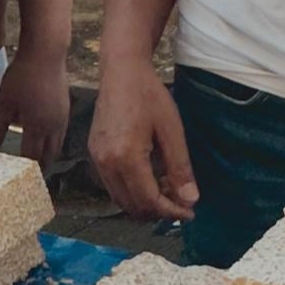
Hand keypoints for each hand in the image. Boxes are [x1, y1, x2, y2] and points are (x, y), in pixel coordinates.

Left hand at [0, 48, 71, 167]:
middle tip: (28, 174)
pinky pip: (61, 133)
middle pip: (48, 155)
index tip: (15, 175)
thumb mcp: (4, 101)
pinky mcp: (66, 108)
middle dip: (39, 166)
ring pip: (57, 145)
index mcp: (37, 126)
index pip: (31, 156)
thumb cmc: (22, 75)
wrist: (46, 53)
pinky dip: (54, 141)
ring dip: (48, 154)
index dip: (24, 168)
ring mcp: (63, 117)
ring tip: (37, 160)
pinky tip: (45, 137)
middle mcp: (53, 126)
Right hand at [88, 60, 198, 221]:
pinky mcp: (94, 154)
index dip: (171, 212)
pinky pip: (113, 185)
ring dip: (144, 204)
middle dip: (158, 212)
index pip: (149, 200)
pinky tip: (151, 180)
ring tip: (168, 193)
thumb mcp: (171, 131)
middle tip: (182, 205)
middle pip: (132, 206)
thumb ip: (179, 168)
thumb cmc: (149, 95)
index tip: (190, 213)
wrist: (122, 71)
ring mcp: (97, 159)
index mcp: (126, 157)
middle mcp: (106, 163)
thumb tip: (190, 200)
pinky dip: (132, 192)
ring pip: (120, 199)